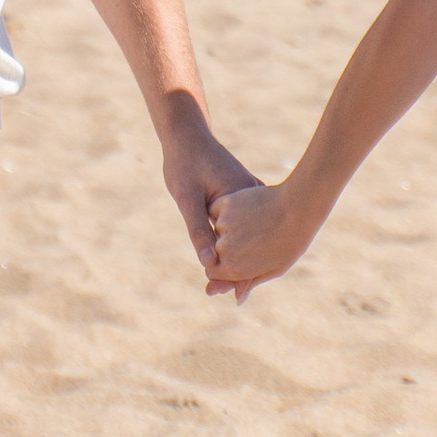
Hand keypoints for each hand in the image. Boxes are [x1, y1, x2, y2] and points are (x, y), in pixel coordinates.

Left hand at [158, 104, 260, 279]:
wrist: (187, 136)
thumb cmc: (184, 163)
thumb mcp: (186, 197)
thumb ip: (198, 229)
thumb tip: (207, 262)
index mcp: (241, 197)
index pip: (245, 241)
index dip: (241, 269)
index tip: (238, 295)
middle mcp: (252, 196)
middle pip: (251, 240)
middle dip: (244, 268)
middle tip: (238, 299)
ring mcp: (252, 195)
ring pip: (251, 234)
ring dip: (245, 257)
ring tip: (241, 290)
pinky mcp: (245, 196)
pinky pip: (248, 226)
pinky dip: (243, 243)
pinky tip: (240, 261)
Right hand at [207, 178, 320, 299]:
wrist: (297, 208)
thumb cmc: (290, 241)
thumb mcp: (273, 268)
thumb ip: (249, 282)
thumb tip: (237, 299)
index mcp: (233, 268)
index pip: (213, 272)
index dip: (225, 266)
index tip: (243, 256)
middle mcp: (223, 249)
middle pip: (215, 251)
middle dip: (229, 246)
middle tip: (256, 235)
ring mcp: (222, 226)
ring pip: (217, 229)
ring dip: (229, 227)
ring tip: (257, 221)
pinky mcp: (224, 204)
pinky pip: (218, 209)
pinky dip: (227, 209)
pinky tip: (249, 207)